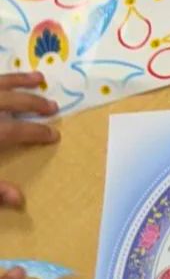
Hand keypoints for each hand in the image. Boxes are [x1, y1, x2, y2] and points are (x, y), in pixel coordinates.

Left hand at [0, 73, 58, 209]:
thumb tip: (20, 200)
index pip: (19, 130)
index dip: (38, 132)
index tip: (55, 135)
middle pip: (12, 101)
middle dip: (34, 103)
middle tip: (52, 106)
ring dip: (19, 80)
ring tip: (38, 78)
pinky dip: (2, 78)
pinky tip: (5, 80)